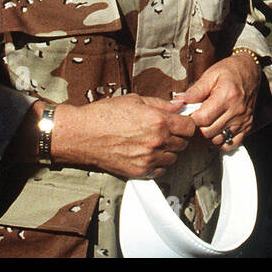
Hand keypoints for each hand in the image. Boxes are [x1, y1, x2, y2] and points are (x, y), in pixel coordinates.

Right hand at [53, 94, 197, 179]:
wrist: (82, 134)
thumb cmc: (105, 114)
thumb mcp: (135, 100)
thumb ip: (161, 104)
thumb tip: (178, 106)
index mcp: (158, 121)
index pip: (189, 127)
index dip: (186, 124)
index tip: (180, 123)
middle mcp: (157, 141)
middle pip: (184, 143)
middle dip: (178, 136)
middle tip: (166, 131)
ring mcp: (149, 158)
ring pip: (174, 158)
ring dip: (169, 151)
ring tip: (155, 142)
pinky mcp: (140, 171)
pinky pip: (161, 170)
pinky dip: (159, 163)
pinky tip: (148, 153)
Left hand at [179, 54, 260, 149]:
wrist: (250, 70)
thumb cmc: (230, 70)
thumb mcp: (210, 75)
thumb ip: (195, 90)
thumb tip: (178, 101)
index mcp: (227, 96)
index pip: (202, 119)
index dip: (191, 119)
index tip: (187, 114)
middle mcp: (237, 110)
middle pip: (208, 132)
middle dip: (198, 127)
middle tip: (196, 117)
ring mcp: (243, 120)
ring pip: (218, 139)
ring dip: (208, 134)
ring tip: (207, 122)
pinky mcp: (248, 126)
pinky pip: (231, 143)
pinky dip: (222, 140)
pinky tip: (217, 129)